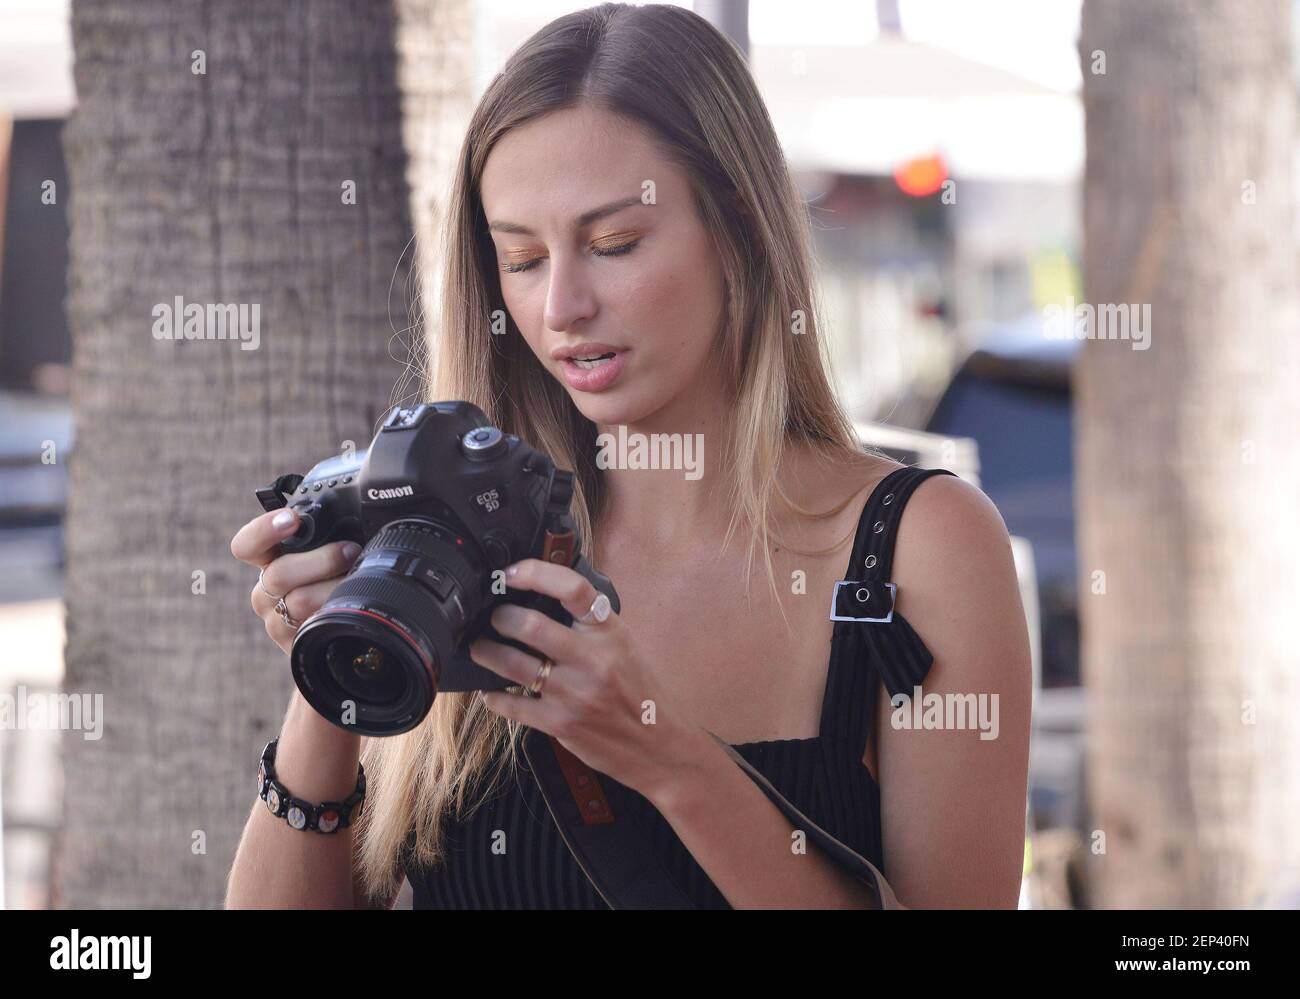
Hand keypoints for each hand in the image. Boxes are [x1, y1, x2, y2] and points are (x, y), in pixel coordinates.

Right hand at [230, 508, 362, 656]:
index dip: (264, 530)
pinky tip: (349, 605)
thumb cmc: (342, 579)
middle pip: (279, 573)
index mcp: (270, 561)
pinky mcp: (293, 645)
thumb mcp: (335, 550)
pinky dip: (336, 612)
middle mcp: (267, 590)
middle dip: (322, 559)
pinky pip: (313, 627)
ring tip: (358, 579)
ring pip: (299, 600)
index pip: (248, 545)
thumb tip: (365, 511)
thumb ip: (334, 533)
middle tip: (351, 551)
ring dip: (334, 587)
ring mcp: (277, 620)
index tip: (292, 519)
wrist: (350, 629)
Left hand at [470, 558, 682, 798]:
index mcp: (610, 632)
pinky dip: (494, 696)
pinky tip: (492, 691)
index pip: (572, 588)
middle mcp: (593, 659)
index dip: (536, 573)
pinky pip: (512, 705)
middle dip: (501, 617)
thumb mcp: (623, 646)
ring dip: (487, 652)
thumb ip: (589, 625)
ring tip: (481, 647)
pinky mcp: (560, 724)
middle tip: (495, 618)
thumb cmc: (639, 692)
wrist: (658, 745)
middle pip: (530, 626)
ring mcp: (574, 693)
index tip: (512, 573)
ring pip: (513, 664)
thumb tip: (543, 599)